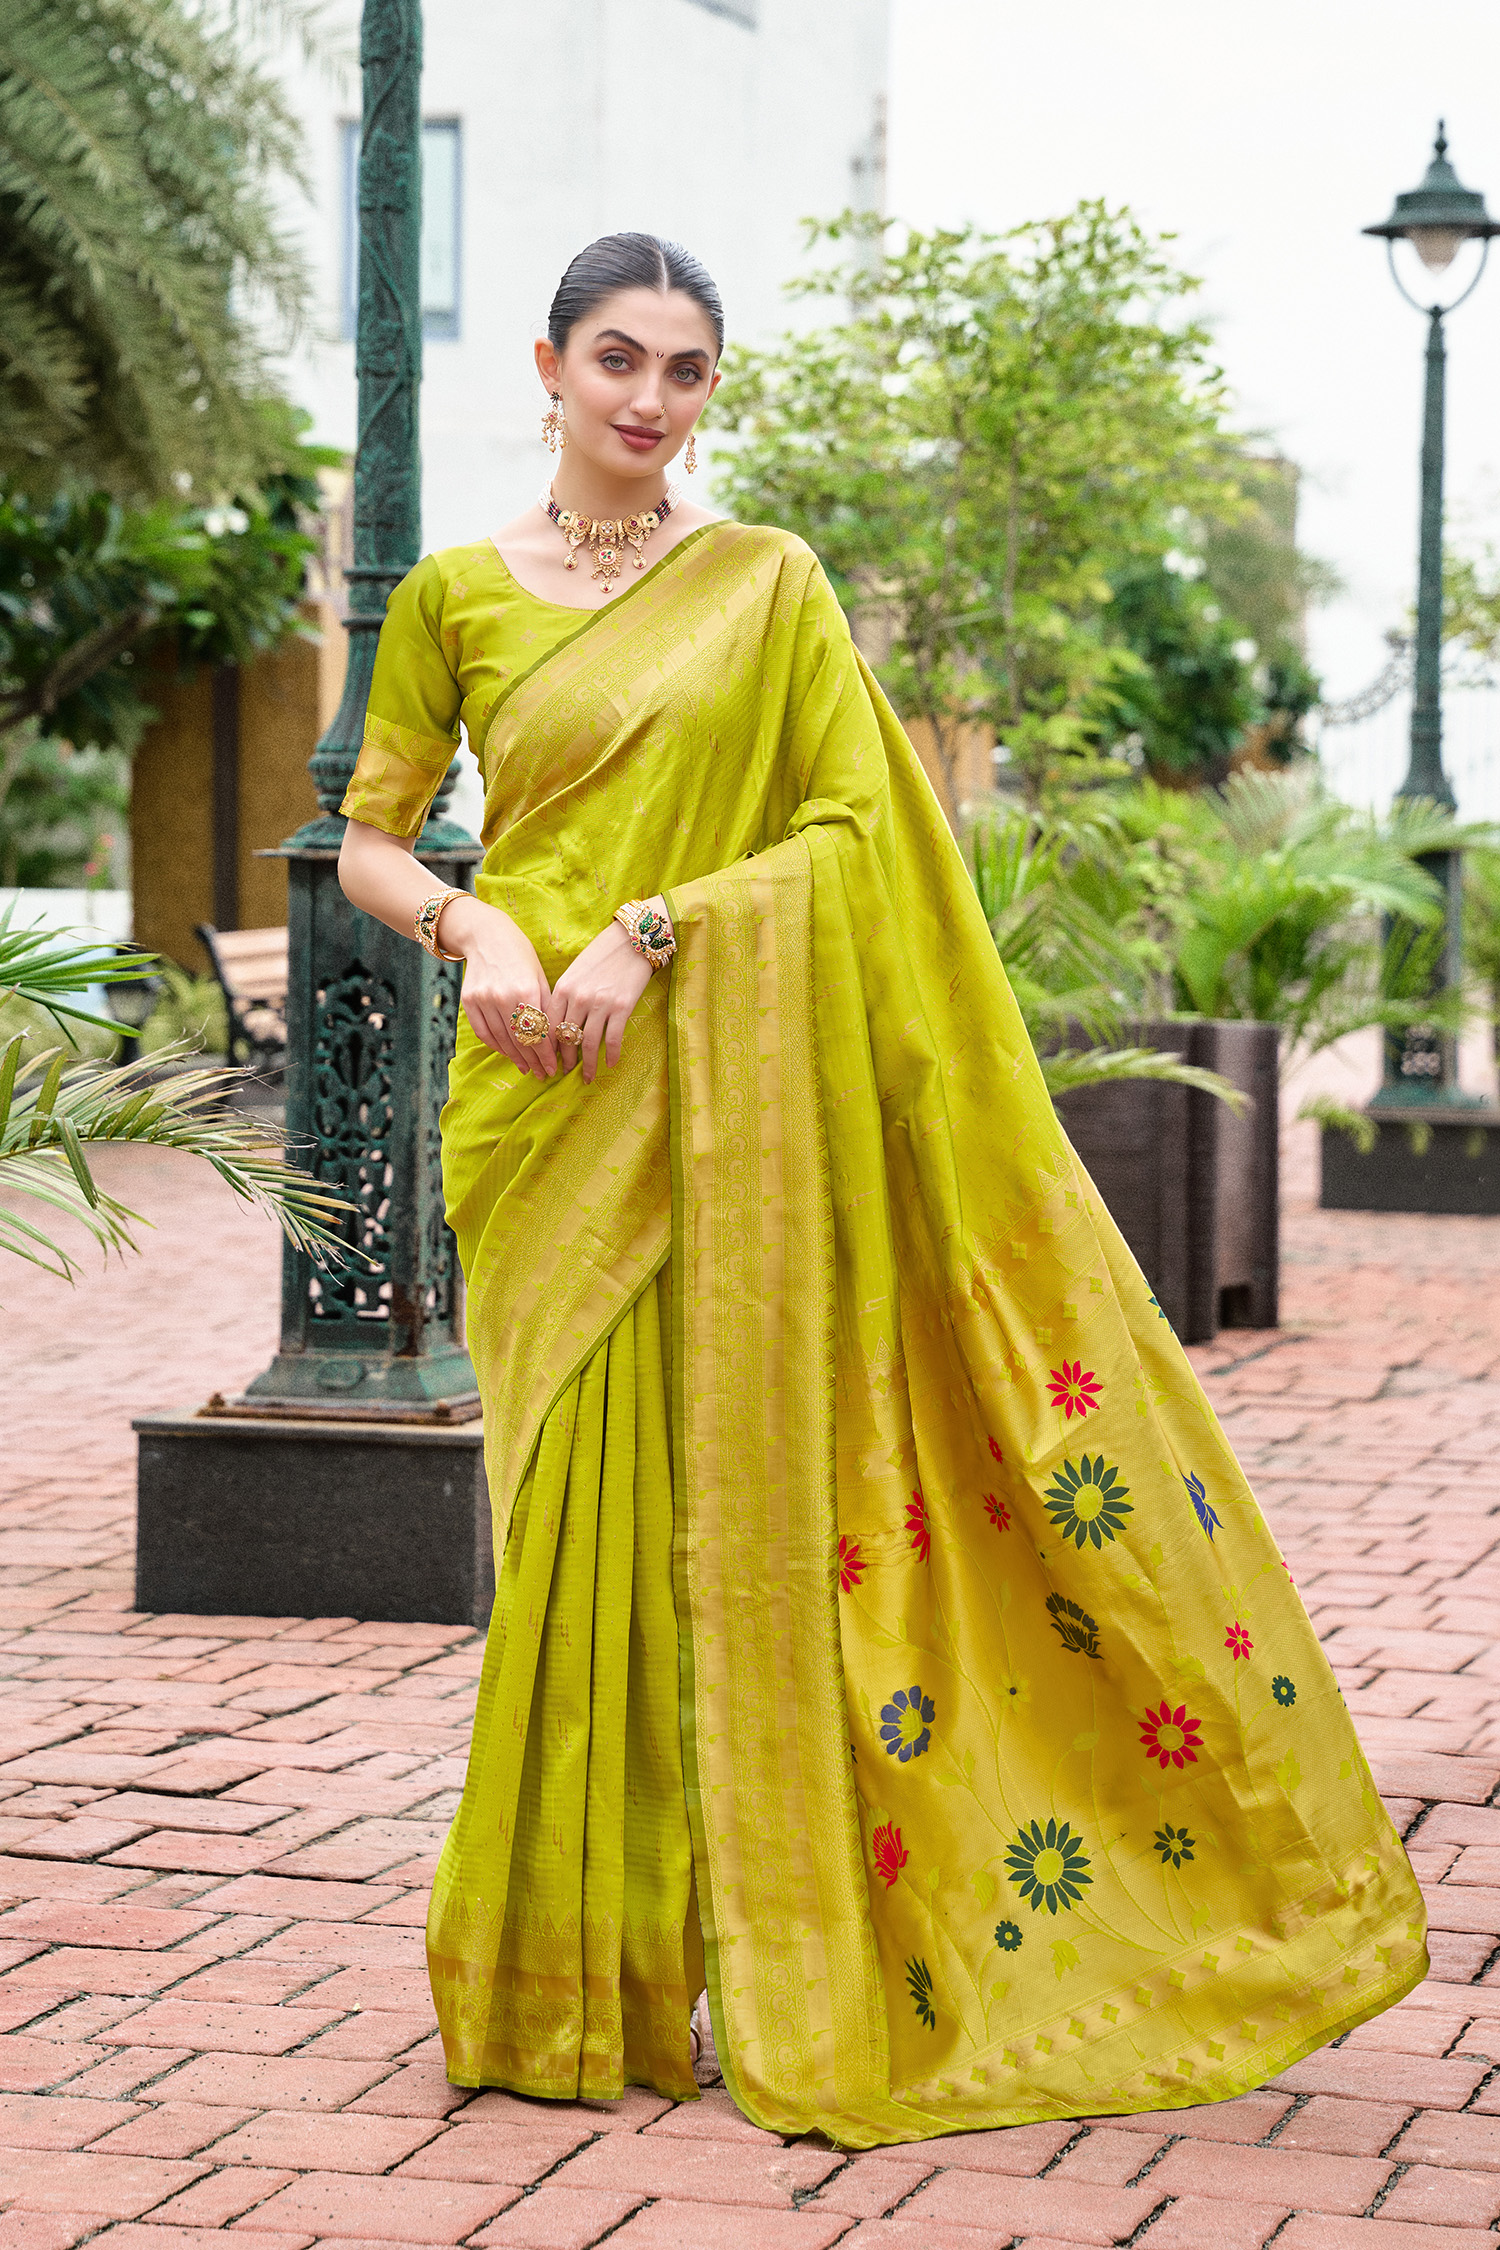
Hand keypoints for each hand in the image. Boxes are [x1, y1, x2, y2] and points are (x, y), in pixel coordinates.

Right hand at [439, 895, 558, 1078]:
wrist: (486, 936)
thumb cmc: (521, 956)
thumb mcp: (540, 977)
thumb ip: (547, 1007)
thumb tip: (558, 1039)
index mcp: (527, 991)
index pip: (539, 1033)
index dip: (546, 1055)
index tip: (553, 1068)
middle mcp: (503, 997)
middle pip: (520, 1040)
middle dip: (533, 1060)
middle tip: (542, 1074)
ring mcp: (483, 999)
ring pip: (501, 1039)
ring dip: (515, 1057)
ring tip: (526, 1068)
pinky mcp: (468, 1001)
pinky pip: (483, 1032)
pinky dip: (496, 1046)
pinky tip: (507, 1053)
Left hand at [551, 909, 663, 1083]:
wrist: (632, 939)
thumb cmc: (602, 954)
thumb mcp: (575, 971)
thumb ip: (565, 995)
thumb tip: (559, 1023)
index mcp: (563, 988)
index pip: (548, 1025)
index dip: (546, 1046)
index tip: (546, 1058)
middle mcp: (578, 998)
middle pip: (565, 1037)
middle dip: (564, 1059)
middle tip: (564, 1072)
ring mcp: (600, 1003)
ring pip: (588, 1043)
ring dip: (587, 1064)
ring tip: (587, 1076)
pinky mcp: (621, 1007)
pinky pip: (612, 1039)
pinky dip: (610, 1055)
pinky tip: (610, 1064)